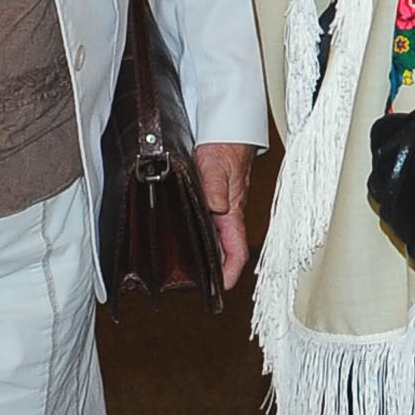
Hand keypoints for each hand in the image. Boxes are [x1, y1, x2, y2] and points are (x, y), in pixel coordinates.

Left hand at [193, 140, 253, 290]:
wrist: (227, 125)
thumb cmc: (226, 144)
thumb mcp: (216, 166)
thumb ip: (214, 187)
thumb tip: (216, 207)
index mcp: (232, 212)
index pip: (236, 252)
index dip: (229, 273)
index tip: (219, 289)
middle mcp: (227, 214)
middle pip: (223, 250)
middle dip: (212, 271)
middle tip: (193, 287)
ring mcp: (219, 207)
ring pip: (212, 238)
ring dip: (202, 253)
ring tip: (182, 269)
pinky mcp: (209, 199)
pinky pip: (204, 224)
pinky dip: (195, 235)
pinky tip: (179, 238)